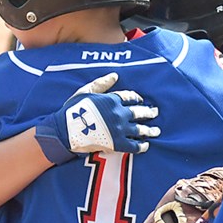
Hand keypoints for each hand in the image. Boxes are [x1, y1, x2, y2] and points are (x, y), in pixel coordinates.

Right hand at [35, 72, 159, 163]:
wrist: (66, 131)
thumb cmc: (73, 111)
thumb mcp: (85, 91)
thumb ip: (101, 83)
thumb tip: (115, 75)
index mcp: (112, 99)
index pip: (130, 97)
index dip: (137, 98)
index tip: (141, 100)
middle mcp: (119, 113)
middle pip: (139, 112)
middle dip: (149, 112)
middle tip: (155, 113)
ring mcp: (120, 129)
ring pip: (140, 129)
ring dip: (150, 130)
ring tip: (157, 131)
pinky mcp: (118, 144)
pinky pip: (135, 145)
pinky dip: (142, 146)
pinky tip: (146, 145)